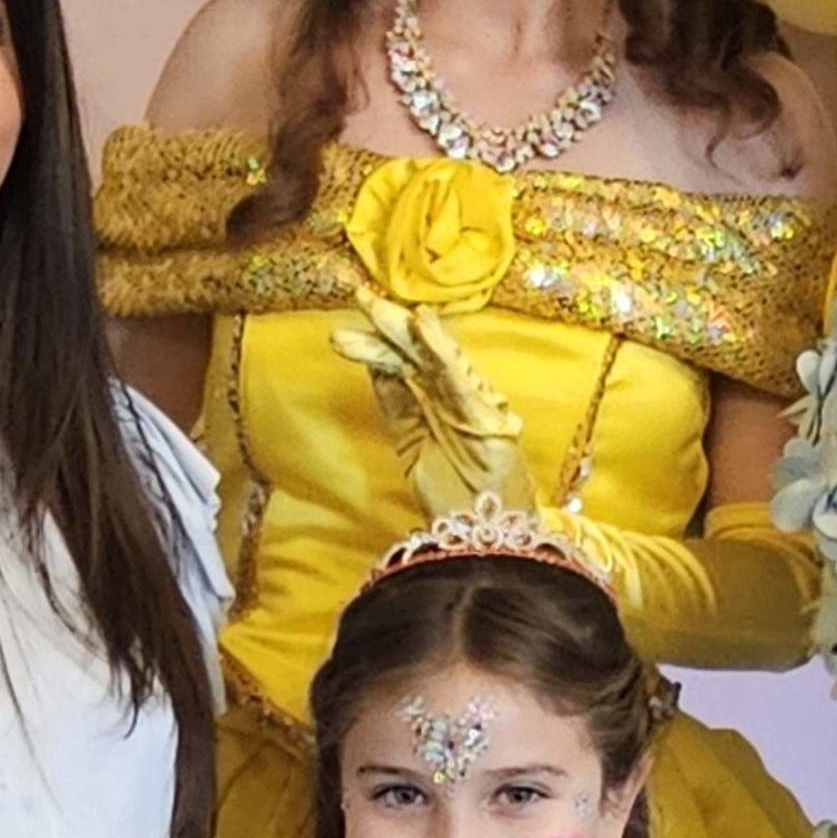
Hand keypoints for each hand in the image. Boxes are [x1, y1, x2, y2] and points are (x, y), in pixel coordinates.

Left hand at [332, 299, 542, 533]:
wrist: (484, 540)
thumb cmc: (455, 500)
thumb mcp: (413, 445)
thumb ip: (398, 407)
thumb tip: (375, 368)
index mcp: (442, 405)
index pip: (406, 367)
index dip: (378, 345)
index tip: (347, 327)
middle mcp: (461, 398)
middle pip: (418, 355)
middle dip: (387, 326)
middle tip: (358, 297)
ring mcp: (477, 405)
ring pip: (435, 360)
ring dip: (405, 331)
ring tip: (375, 307)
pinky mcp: (490, 418)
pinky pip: (460, 378)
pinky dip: (442, 350)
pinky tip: (422, 325)